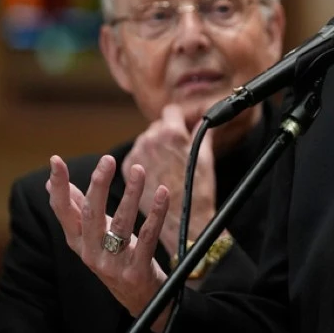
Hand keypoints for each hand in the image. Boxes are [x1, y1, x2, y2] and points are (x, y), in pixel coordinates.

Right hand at [46, 154, 172, 329]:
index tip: (55, 160)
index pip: (62, 210)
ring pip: (121, 224)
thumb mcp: (92, 235)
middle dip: (98, 184)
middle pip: (90, 214)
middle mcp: (90, 251)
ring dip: (131, 194)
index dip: (58, 186)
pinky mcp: (136, 270)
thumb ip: (75, 209)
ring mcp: (112, 263)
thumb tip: (49, 183)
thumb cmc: (114, 257)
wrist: (137, 298)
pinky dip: (156, 214)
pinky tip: (162, 194)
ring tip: (139, 170)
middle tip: (107, 159)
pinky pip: (147, 238)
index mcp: (77, 240)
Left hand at [124, 104, 216, 256]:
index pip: (171, 111)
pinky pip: (136, 154)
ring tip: (169, 164)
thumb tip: (206, 119)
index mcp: (171, 133)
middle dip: (168, 133)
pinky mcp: (126, 169)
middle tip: (180, 149)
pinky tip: (157, 172)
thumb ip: (203, 132)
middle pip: (158, 125)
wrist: (183, 221)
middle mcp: (150, 140)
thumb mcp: (205, 157)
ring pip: (146, 140)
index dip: (180, 117)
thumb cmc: (198, 191)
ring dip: (156, 146)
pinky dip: (145, 159)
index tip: (185, 124)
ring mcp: (136, 154)